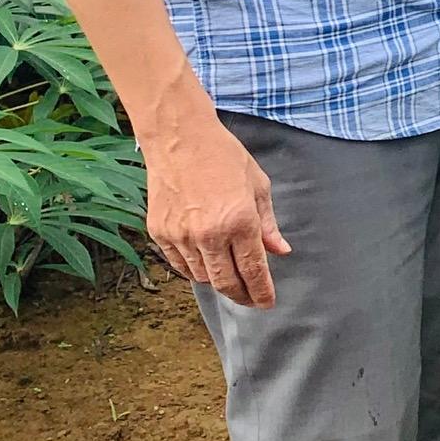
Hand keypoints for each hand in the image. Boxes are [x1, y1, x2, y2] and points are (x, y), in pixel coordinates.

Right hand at [140, 117, 291, 307]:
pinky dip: (193, 270)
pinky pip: (179, 265)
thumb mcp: (257, 186)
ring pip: (201, 277)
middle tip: (251, 299)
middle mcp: (209, 234)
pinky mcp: (159, 232)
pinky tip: (205, 265)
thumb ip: (268, 224)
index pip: (253, 270)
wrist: (179, 138)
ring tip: (229, 278)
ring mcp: (181, 235)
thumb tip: (280, 251)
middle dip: (241, 296)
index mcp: (239, 221)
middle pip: (226, 283)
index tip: (267, 302)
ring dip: (218, 282)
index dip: (261, 292)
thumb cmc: (223, 156)